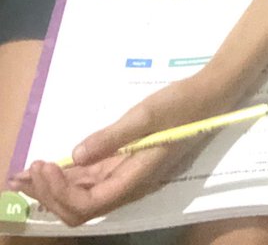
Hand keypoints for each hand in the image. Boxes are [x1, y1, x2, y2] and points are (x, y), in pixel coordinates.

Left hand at [8, 76, 219, 225]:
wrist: (209, 96)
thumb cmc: (180, 105)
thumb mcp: (145, 116)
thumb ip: (111, 137)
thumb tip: (75, 156)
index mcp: (135, 179)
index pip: (89, 205)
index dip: (61, 193)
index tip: (45, 165)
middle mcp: (128, 184)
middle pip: (80, 207)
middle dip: (49, 195)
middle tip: (23, 173)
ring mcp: (126, 175)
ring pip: (82, 195)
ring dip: (52, 188)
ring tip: (23, 175)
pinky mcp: (125, 163)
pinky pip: (91, 179)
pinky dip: (66, 176)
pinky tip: (49, 167)